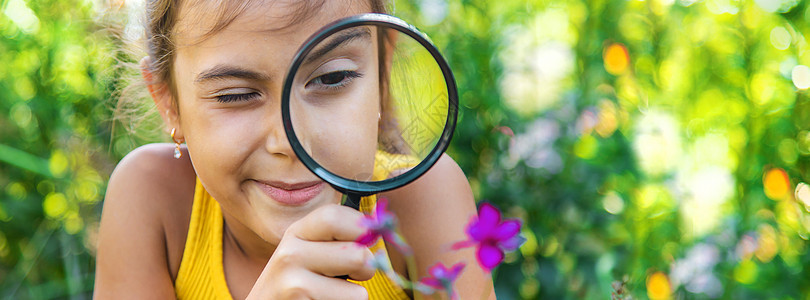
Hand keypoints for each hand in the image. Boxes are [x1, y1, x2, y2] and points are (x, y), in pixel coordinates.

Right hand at [246, 204, 374, 299]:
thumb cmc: (298, 282)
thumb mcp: (309, 251)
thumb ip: (338, 237)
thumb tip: (379, 226)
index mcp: (297, 232)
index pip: (335, 216)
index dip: (362, 228)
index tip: (366, 241)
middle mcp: (290, 253)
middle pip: (357, 254)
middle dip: (367, 268)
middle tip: (354, 275)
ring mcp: (293, 283)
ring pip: (357, 292)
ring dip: (354, 296)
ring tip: (332, 294)